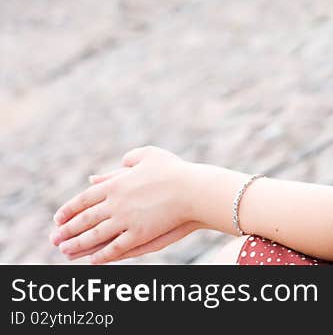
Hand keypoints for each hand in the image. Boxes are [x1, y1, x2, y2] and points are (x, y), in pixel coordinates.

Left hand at [49, 146, 198, 263]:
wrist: (194, 189)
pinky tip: (92, 260)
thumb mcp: (150, 156)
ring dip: (78, 245)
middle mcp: (116, 203)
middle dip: (67, 229)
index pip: (85, 198)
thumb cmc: (175, 170)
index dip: (69, 209)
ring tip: (65, 251)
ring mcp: (126, 220)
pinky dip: (102, 255)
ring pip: (95, 235)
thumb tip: (115, 167)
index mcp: (116, 183)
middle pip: (85, 219)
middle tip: (54, 238)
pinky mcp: (139, 234)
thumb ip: (129, 160)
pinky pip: (115, 248)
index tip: (57, 218)